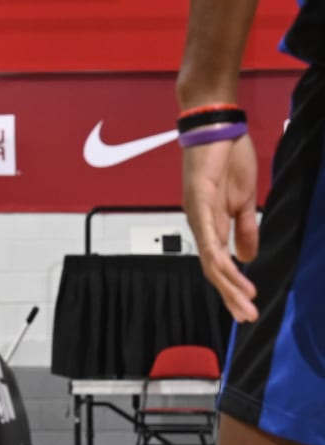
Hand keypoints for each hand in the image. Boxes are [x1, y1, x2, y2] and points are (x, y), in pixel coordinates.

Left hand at [183, 133, 259, 321]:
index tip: (247, 307)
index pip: (218, 264)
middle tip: (246, 317)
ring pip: (210, 257)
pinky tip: (231, 268)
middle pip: (211, 268)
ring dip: (228, 282)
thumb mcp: (245, 200)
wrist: (217, 127)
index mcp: (210, 224)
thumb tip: (247, 257)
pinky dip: (219, 252)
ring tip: (245, 302)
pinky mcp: (200, 198)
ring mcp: (196, 211)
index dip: (232, 287)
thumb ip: (245, 229)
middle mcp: (198, 222)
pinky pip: (208, 232)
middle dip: (230, 294)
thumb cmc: (227, 159)